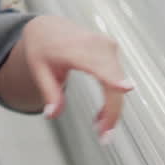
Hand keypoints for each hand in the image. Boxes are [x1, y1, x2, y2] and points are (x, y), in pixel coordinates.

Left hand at [0, 15, 132, 138]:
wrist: (49, 27)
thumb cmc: (43, 47)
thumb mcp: (38, 70)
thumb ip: (49, 93)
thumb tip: (52, 115)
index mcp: (75, 48)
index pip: (97, 64)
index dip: (113, 77)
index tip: (126, 88)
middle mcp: (97, 45)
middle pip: (113, 82)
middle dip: (112, 112)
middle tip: (103, 137)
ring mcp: (108, 46)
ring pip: (119, 84)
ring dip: (112, 109)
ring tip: (98, 128)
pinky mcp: (113, 50)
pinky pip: (118, 79)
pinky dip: (112, 99)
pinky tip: (101, 116)